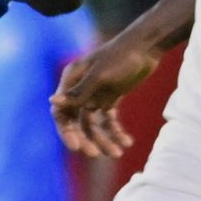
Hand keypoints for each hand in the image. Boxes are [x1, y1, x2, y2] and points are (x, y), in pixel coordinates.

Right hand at [51, 36, 159, 158]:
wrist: (147, 46)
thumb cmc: (122, 56)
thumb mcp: (100, 75)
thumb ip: (79, 92)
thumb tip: (53, 103)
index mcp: (71, 81)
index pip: (61, 112)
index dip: (67, 131)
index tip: (77, 147)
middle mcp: (80, 89)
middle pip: (76, 122)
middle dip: (86, 138)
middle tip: (96, 154)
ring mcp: (95, 94)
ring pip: (94, 124)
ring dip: (104, 139)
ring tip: (117, 153)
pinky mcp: (109, 98)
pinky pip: (109, 120)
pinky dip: (116, 132)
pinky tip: (127, 142)